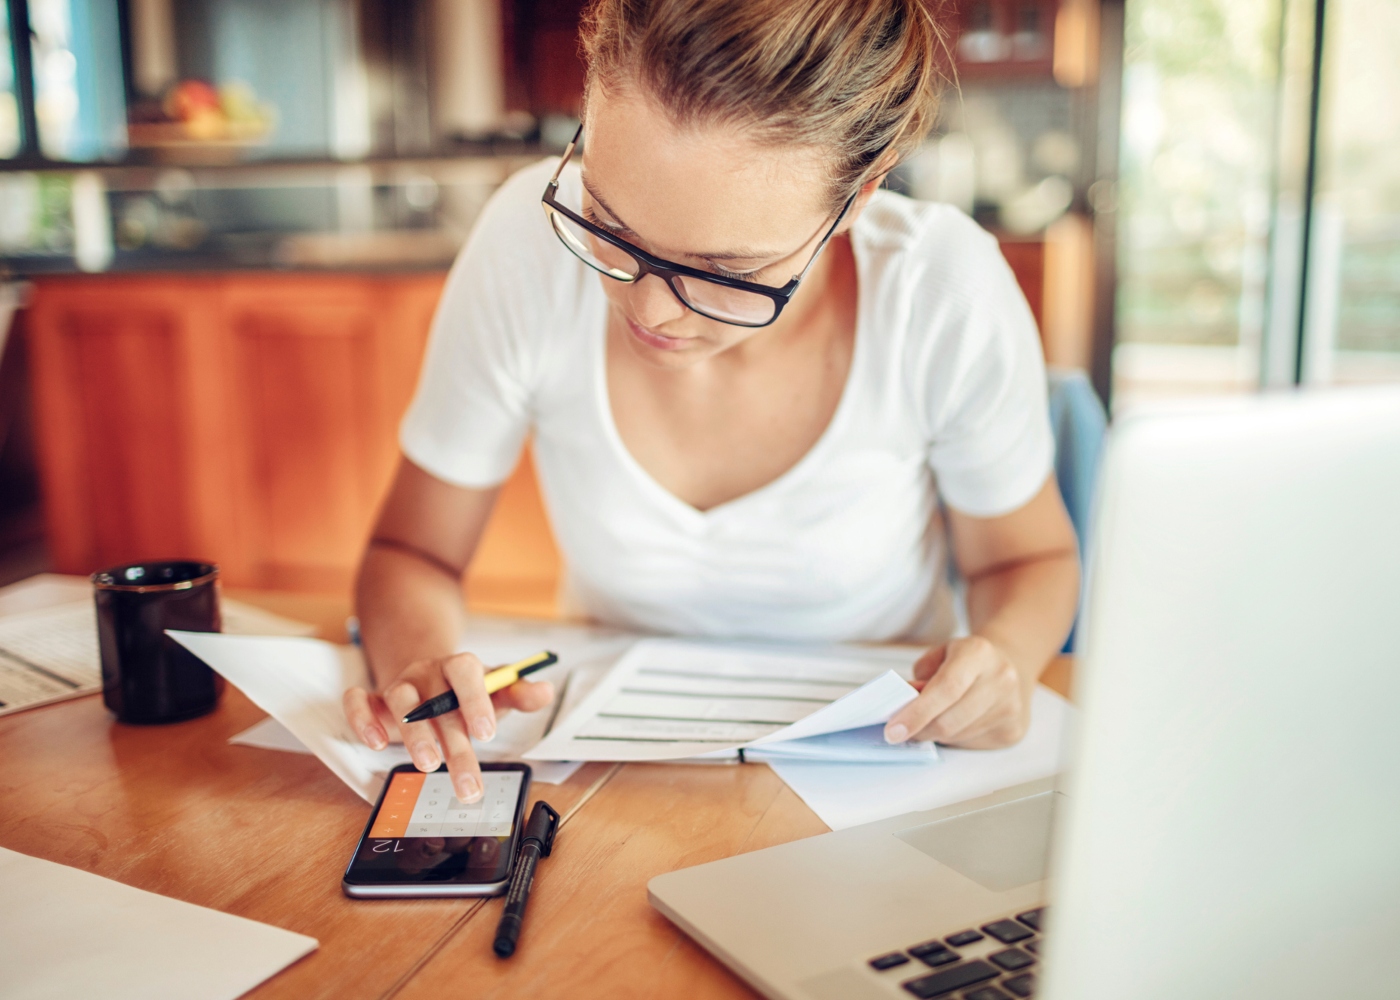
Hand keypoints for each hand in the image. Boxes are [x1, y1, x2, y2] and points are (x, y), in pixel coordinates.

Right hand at [342, 652, 553, 802]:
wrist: (430, 679)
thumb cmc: (467, 692)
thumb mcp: (496, 692)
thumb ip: (518, 693)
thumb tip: (546, 691)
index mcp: (459, 666)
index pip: (466, 671)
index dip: (475, 700)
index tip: (487, 734)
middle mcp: (427, 673)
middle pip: (438, 701)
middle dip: (454, 746)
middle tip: (468, 784)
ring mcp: (399, 685)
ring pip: (400, 701)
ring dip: (414, 735)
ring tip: (429, 766)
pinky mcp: (373, 701)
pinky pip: (357, 701)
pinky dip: (362, 719)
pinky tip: (375, 744)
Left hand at [883, 635, 1031, 749]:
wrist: (1010, 665)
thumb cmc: (967, 661)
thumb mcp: (939, 656)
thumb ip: (919, 679)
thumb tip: (901, 709)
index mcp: (978, 653)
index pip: (946, 687)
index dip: (917, 712)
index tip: (894, 730)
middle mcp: (1001, 678)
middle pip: (950, 720)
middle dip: (920, 730)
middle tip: (902, 731)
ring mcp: (1011, 707)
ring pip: (958, 736)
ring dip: (937, 734)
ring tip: (933, 720)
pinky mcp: (1014, 730)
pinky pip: (971, 744)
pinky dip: (955, 739)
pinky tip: (957, 723)